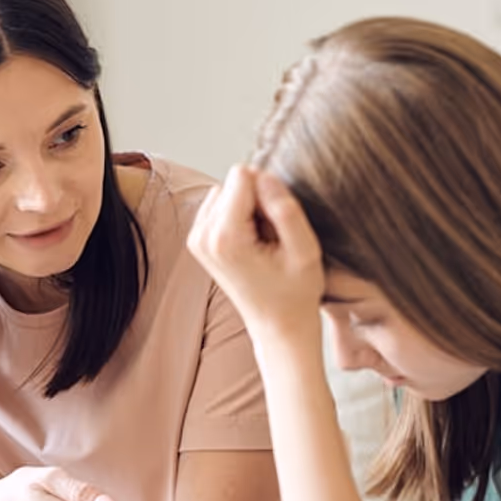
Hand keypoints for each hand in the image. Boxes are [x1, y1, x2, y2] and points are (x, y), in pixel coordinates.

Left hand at [187, 166, 324, 344]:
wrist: (277, 325)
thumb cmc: (295, 293)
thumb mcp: (304, 250)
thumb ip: (286, 209)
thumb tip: (265, 176)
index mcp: (225, 238)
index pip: (242, 175)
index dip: (269, 192)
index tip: (277, 225)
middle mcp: (202, 236)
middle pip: (232, 182)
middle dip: (256, 201)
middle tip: (271, 238)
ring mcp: (196, 239)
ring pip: (225, 191)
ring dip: (248, 209)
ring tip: (262, 243)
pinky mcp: (197, 240)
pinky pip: (219, 205)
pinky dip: (238, 217)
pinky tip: (251, 244)